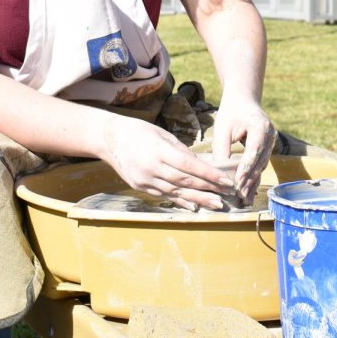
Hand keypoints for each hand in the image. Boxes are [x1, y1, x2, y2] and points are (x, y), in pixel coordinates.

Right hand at [100, 116, 234, 210]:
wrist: (110, 139)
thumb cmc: (139, 131)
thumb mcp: (162, 134)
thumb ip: (181, 151)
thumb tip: (200, 165)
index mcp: (159, 150)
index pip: (189, 165)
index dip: (208, 175)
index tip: (225, 180)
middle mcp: (152, 167)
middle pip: (185, 181)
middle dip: (208, 189)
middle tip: (226, 195)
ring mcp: (145, 180)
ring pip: (176, 192)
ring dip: (198, 199)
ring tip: (216, 204)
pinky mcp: (141, 187)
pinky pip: (164, 196)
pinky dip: (180, 201)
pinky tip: (194, 206)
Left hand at [211, 96, 276, 204]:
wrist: (243, 99)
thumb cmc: (230, 112)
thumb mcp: (222, 129)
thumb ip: (222, 150)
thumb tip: (219, 175)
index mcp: (260, 126)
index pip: (253, 151)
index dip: (245, 168)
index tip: (237, 183)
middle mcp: (271, 134)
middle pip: (260, 161)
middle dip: (249, 180)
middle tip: (239, 196)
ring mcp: (272, 141)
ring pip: (262, 165)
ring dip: (252, 181)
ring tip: (243, 198)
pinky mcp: (269, 147)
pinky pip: (261, 164)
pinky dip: (254, 176)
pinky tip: (248, 190)